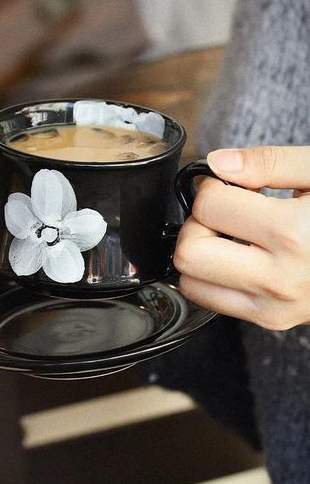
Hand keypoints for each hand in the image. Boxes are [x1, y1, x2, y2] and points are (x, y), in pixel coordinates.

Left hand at [173, 146, 309, 329]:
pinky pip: (209, 300)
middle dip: (196, 224)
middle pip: (189, 253)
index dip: (210, 187)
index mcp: (294, 234)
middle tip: (223, 212)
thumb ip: (268, 162)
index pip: (209, 206)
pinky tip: (239, 257)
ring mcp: (273, 307)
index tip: (227, 185)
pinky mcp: (270, 321)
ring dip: (199, 252)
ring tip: (232, 235)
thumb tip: (216, 163)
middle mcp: (279, 278)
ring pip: (191, 282)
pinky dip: (210, 275)